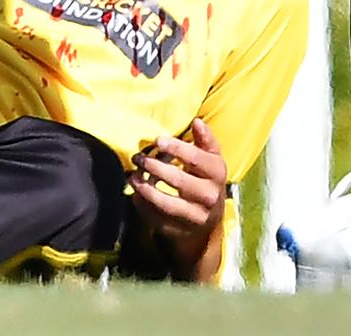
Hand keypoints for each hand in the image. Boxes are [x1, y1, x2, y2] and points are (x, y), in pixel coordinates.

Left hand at [127, 119, 226, 248]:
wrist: (207, 220)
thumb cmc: (205, 180)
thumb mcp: (210, 160)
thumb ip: (205, 141)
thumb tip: (198, 122)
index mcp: (217, 174)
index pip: (196, 159)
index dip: (176, 148)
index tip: (158, 140)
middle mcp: (209, 196)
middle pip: (177, 179)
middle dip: (153, 166)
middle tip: (138, 157)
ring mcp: (195, 216)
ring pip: (165, 202)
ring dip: (144, 188)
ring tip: (132, 176)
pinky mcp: (180, 229)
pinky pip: (156, 217)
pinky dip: (142, 204)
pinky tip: (135, 194)